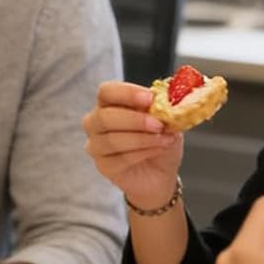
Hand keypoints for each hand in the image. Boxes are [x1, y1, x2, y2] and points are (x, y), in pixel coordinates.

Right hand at [80, 80, 182, 210]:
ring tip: (164, 140)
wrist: (162, 171)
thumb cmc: (159, 140)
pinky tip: (158, 150)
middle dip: (135, 120)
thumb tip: (166, 101)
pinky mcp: (103, 167)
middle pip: (104, 116)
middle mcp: (96, 123)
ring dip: (143, 139)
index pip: (107, 92)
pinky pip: (120, 159)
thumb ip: (162, 108)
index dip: (127, 94)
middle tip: (158, 124)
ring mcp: (96, 146)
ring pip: (112, 140)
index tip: (151, 99)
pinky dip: (143, 153)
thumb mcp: (167, 119)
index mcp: (109, 104)